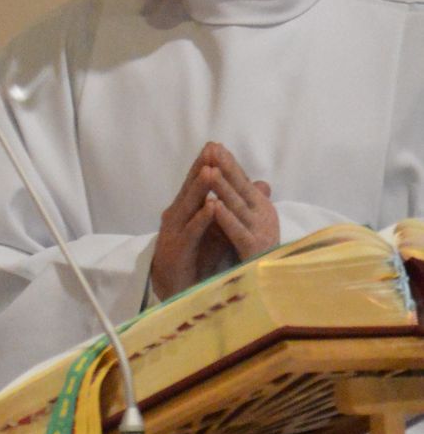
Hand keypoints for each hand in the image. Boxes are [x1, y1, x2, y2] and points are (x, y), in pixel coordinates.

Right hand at [148, 143, 278, 298]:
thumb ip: (232, 209)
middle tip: (211, 149)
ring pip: (189, 206)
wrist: (176, 287)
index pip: (197, 183)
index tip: (217, 146)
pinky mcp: (178, 249)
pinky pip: (192, 232)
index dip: (206, 164)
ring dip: (200, 189)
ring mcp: (175, 232)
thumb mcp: (218, 229)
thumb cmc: (197, 256)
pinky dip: (201, 219)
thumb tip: (259, 187)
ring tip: (211, 171)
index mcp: (185, 210)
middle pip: (191, 188)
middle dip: (201, 168)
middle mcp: (177, 216)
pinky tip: (211, 207)